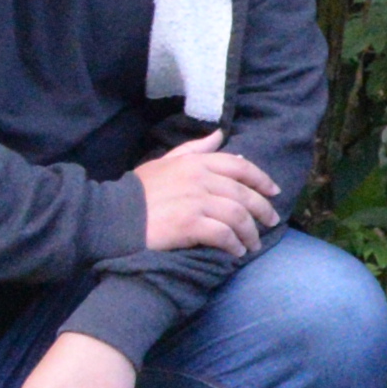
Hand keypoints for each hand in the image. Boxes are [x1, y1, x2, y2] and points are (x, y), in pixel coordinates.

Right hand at [130, 137, 279, 256]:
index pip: (240, 166)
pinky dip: (234, 244)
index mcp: (196, 162)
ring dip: (250, 233)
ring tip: (253, 244)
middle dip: (263, 209)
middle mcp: (200, 179)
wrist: (113, 216)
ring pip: (238, 216)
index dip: (261, 179)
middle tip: (271, 222)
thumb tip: (220, 135)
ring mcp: (195, 202)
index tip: (274, 192)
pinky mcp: (189, 225)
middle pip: (244, 193)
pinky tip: (235, 252)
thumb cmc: (139, 191)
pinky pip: (223, 235)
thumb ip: (195, 149)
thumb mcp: (165, 162)